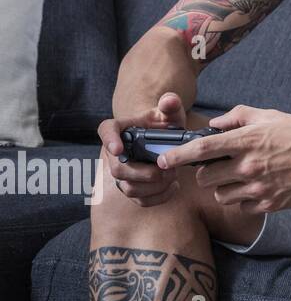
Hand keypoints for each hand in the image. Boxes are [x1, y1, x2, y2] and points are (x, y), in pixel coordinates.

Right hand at [97, 92, 187, 206]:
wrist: (163, 140)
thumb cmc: (162, 124)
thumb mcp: (168, 113)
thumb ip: (170, 104)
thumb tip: (171, 100)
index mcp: (119, 129)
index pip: (106, 130)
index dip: (109, 140)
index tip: (118, 149)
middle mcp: (114, 153)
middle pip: (118, 169)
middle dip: (145, 173)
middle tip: (169, 170)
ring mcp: (121, 173)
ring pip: (129, 189)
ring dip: (155, 187)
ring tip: (174, 176)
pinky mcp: (132, 188)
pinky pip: (141, 201)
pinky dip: (160, 197)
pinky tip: (174, 187)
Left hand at [158, 105, 290, 214]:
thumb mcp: (270, 116)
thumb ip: (238, 117)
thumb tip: (215, 124)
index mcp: (247, 140)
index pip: (201, 150)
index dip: (176, 156)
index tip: (162, 161)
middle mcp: (249, 165)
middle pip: (205, 177)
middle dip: (206, 172)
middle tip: (219, 167)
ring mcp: (259, 187)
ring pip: (220, 195)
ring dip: (223, 188)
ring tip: (240, 178)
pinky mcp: (269, 204)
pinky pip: (241, 206)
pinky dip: (243, 198)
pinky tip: (258, 187)